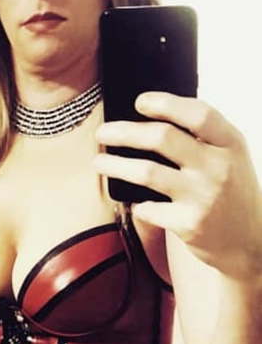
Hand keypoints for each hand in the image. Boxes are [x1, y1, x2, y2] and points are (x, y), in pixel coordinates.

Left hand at [93, 93, 261, 280]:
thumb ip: (201, 139)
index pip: (198, 114)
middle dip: (124, 132)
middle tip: (102, 132)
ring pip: (146, 172)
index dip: (165, 103)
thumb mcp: (229, 158)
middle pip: (161, 138)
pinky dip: (137, 205)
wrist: (249, 242)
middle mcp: (218, 167)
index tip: (139, 101)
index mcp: (230, 144)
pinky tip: (136, 204)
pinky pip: (147, 208)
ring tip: (97, 162)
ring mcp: (203, 196)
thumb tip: (147, 119)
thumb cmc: (230, 192)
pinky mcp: (189, 224)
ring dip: (114, 165)